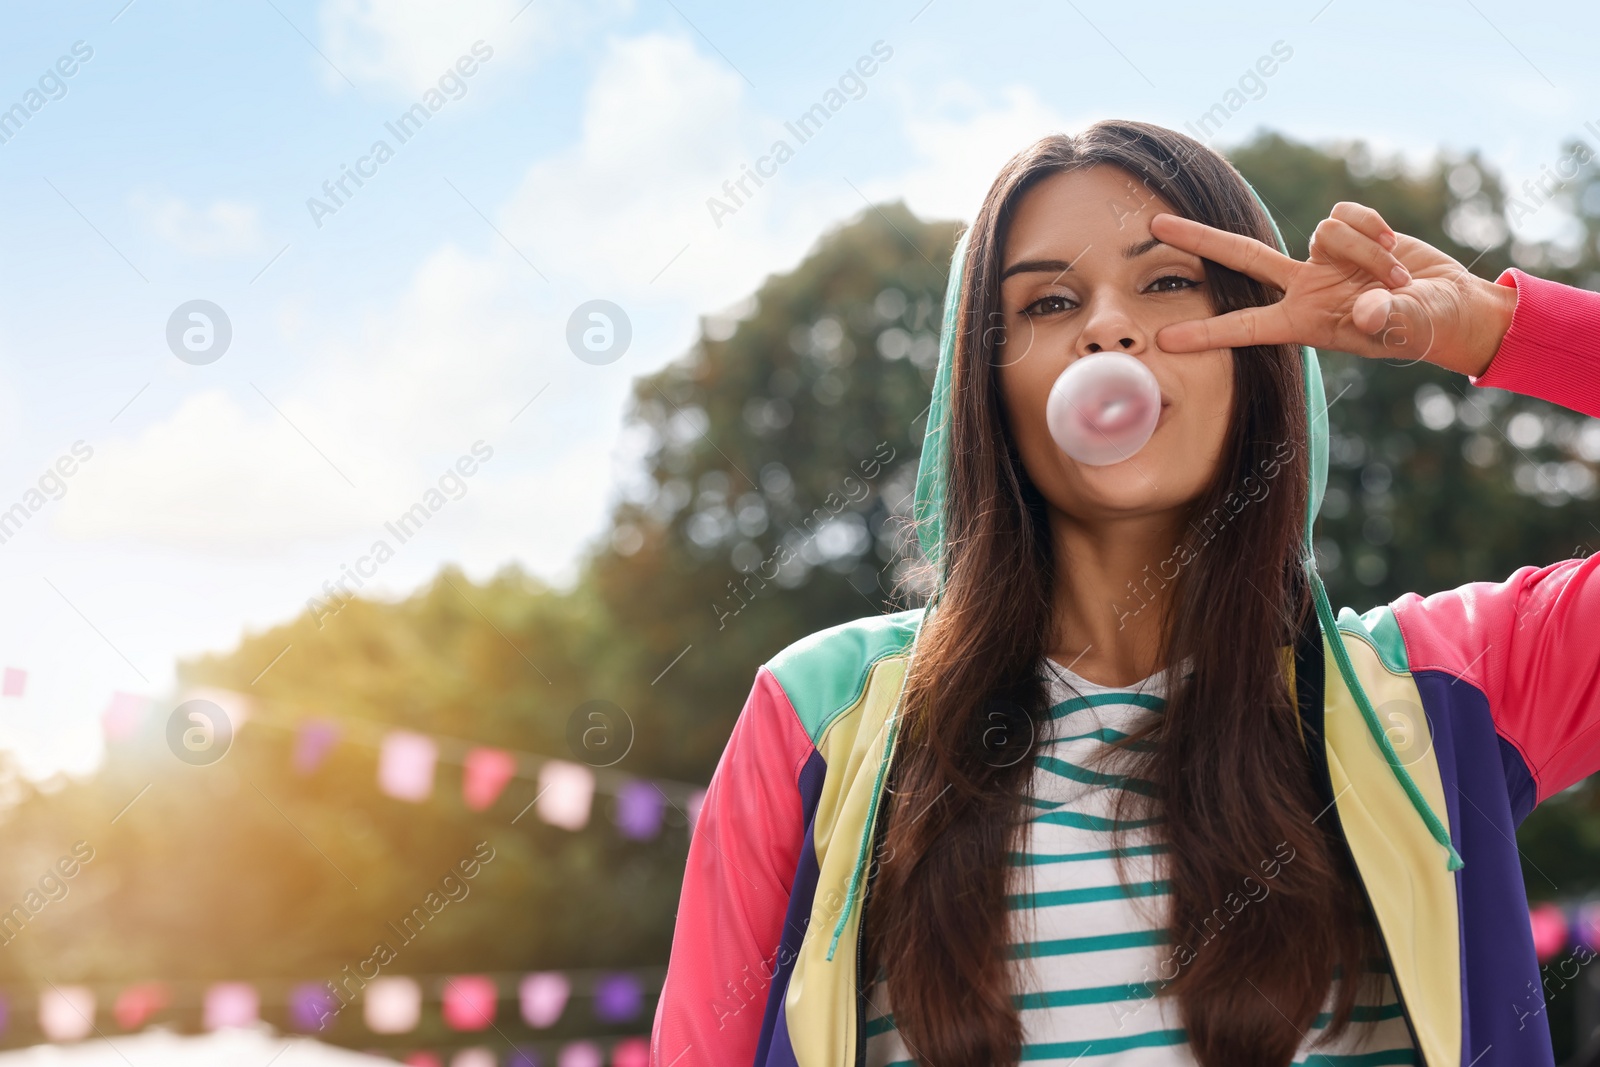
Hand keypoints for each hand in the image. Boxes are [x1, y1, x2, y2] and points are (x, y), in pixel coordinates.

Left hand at [1149, 202, 1518, 377]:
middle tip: (1152, 225)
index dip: (1206, 334)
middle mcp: (1304, 288)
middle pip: (1240, 258)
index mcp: (1305, 322)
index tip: (1162, 341)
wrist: (1453, 306)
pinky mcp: (1347, 234)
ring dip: (1367, 250)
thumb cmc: (1429, 328)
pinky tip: (1395, 248)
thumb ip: (1388, 319)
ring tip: (1396, 277)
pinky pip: (1346, 213)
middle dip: (1198, 241)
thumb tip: (1365, 310)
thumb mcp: (1411, 327)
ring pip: (1323, 231)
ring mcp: (1323, 260)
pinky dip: (1374, 227)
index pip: (1245, 327)